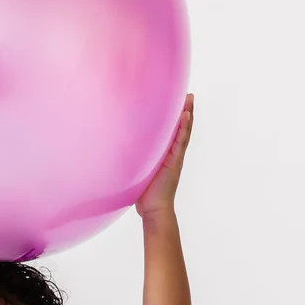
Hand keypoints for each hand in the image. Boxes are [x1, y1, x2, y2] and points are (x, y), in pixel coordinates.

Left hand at [134, 93, 193, 218]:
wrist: (153, 209)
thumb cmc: (143, 192)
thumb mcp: (137, 170)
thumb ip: (133, 159)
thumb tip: (115, 149)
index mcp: (165, 155)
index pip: (172, 132)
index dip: (174, 118)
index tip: (176, 102)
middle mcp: (172, 154)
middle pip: (181, 129)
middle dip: (185, 111)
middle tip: (188, 95)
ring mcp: (175, 158)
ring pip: (183, 133)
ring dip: (187, 116)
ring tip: (190, 100)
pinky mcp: (174, 162)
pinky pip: (180, 143)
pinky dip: (183, 129)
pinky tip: (185, 117)